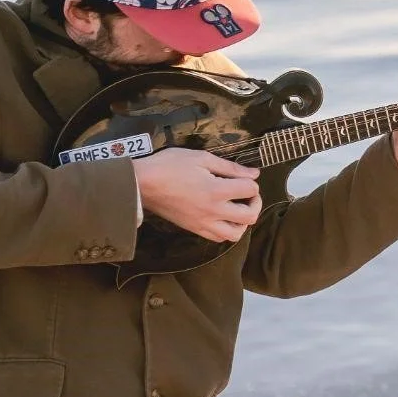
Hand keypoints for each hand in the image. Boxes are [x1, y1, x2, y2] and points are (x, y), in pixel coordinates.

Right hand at [133, 147, 262, 242]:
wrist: (142, 183)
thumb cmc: (170, 166)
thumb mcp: (202, 158)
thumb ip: (230, 167)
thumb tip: (254, 174)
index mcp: (217, 190)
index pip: (250, 190)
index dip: (252, 182)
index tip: (244, 177)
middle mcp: (213, 211)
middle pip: (250, 217)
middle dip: (255, 204)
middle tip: (247, 194)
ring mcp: (203, 223)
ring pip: (235, 234)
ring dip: (242, 222)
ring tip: (237, 208)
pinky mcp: (194, 229)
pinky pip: (217, 238)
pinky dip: (226, 230)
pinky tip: (223, 217)